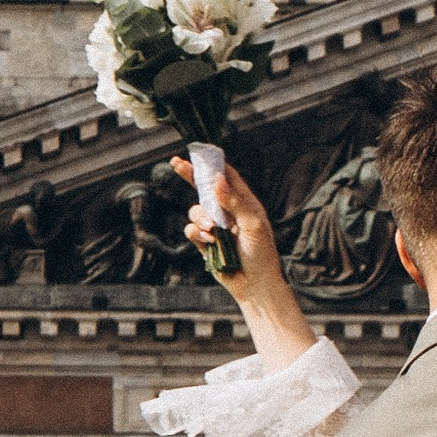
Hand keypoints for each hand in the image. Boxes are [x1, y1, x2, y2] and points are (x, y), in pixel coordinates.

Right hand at [170, 153, 283, 298]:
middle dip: (190, 176)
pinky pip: (192, 230)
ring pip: (196, 211)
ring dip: (201, 218)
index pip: (226, 177)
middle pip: (204, 189)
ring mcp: (216, 227)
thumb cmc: (261, 253)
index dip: (212, 164)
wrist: (254, 284)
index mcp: (244, 203)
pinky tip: (209, 242)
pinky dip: (197, 234)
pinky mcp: (205, 243)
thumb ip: (234, 202)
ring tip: (213, 230)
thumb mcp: (252, 224)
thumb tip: (216, 180)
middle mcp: (228, 212)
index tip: (198, 152)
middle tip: (176, 163)